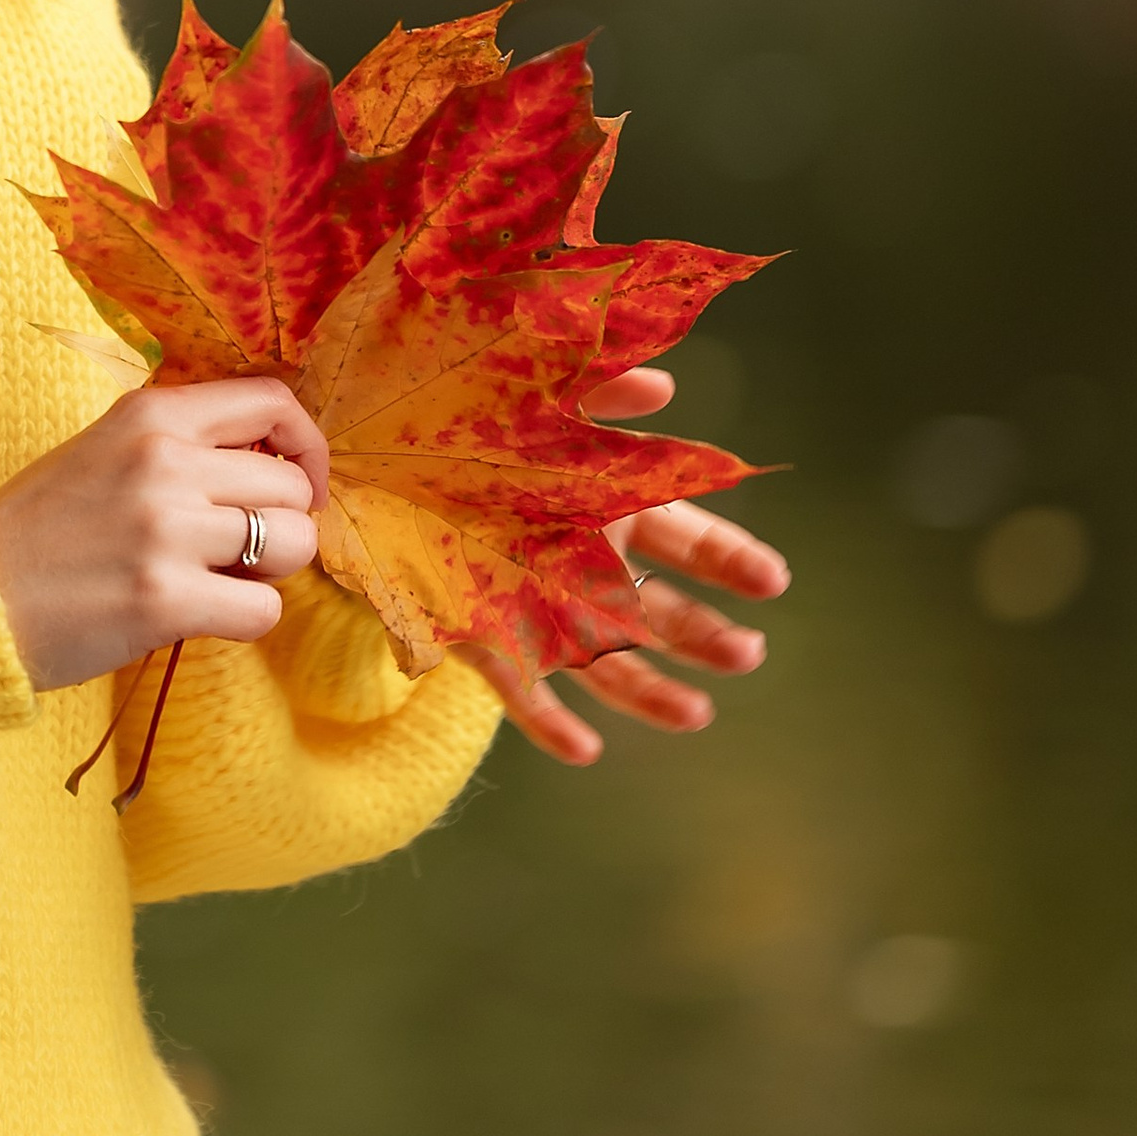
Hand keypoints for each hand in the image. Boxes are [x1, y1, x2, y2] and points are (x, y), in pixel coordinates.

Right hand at [0, 378, 326, 692]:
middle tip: (238, 551)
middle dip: (281, 526)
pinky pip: (264, 611)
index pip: (271, 402)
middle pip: (292, 487)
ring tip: (218, 580)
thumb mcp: (104, 450)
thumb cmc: (38, 528)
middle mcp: (166, 460)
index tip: (296, 484)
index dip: (304, 446)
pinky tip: (199, 615)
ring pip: (293, 545)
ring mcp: (167, 528)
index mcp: (150, 414)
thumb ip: (180, 446)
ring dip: (268, 573)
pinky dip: (245, 620)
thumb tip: (272, 466)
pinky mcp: (165, 598)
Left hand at [473, 364, 789, 765]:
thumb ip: (594, 390)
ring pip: (607, 662)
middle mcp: (582, 564)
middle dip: (706, 633)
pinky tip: (583, 750)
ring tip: (697, 715)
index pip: (685, 538)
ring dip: (652, 691)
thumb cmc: (452, 414)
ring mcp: (537, 606)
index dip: (729, 558)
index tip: (773, 581)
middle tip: (747, 655)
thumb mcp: (528, 392)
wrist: (363, 451)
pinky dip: (549, 723)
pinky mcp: (481, 636)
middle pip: (659, 610)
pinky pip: (520, 689)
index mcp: (606, 509)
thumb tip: (664, 385)